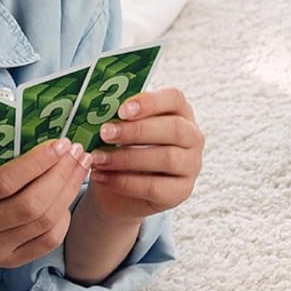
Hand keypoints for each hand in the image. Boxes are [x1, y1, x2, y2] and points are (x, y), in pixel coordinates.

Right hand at [0, 138, 91, 269]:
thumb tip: (39, 126)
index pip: (3, 183)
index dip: (37, 162)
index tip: (60, 143)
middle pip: (30, 205)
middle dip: (61, 175)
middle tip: (77, 151)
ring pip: (44, 222)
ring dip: (69, 190)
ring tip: (79, 165)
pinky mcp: (10, 261)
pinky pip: (49, 240)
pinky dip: (64, 215)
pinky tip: (68, 193)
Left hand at [84, 87, 203, 219]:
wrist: (118, 192)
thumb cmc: (121, 151)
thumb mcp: (121, 130)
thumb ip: (118, 119)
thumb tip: (100, 110)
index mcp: (180, 113)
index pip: (174, 99)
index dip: (150, 102)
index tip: (122, 110)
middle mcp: (192, 137)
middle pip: (175, 128)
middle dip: (137, 131)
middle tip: (105, 133)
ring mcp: (191, 166)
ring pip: (168, 158)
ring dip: (127, 158)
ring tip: (98, 158)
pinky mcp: (181, 192)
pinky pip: (155, 187)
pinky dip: (124, 182)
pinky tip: (102, 177)